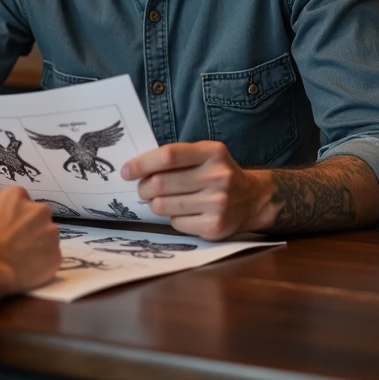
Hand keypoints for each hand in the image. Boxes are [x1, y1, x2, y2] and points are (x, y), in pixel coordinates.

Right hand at [0, 187, 59, 293]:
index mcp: (17, 196)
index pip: (20, 201)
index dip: (12, 215)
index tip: (5, 226)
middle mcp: (39, 210)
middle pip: (37, 216)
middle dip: (29, 227)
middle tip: (14, 242)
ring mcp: (51, 233)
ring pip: (47, 236)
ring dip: (38, 244)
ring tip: (21, 258)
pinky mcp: (56, 255)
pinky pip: (51, 257)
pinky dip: (43, 263)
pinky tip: (28, 270)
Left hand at [121, 141, 270, 240]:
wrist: (252, 199)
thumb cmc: (217, 173)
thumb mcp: (203, 155)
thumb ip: (175, 157)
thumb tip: (134, 168)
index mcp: (212, 152)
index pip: (168, 156)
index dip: (142, 164)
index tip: (126, 171)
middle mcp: (218, 177)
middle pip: (161, 183)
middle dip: (143, 188)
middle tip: (142, 189)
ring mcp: (218, 203)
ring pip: (163, 206)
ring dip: (155, 203)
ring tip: (161, 199)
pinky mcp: (215, 226)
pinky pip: (175, 223)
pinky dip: (172, 218)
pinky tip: (183, 212)